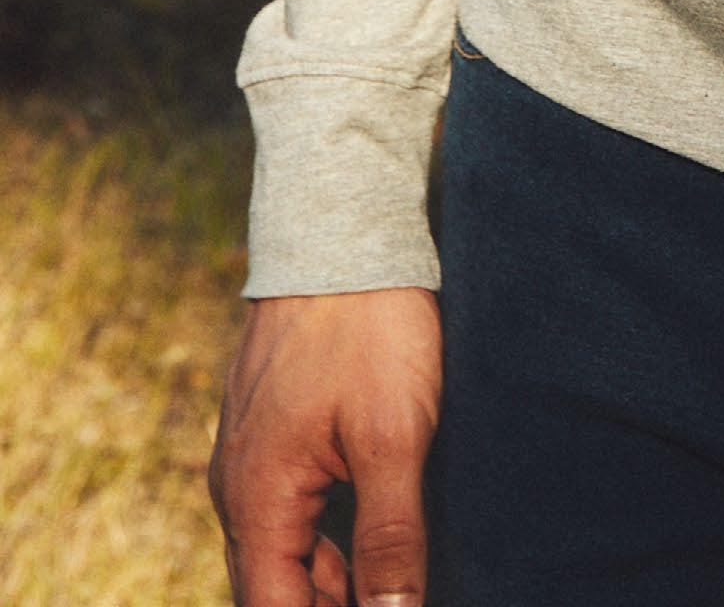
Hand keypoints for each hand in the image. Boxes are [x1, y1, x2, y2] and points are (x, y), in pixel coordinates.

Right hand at [208, 290, 442, 606]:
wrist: (344, 228)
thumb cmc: (369, 326)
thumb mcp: (394, 436)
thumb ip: (390, 536)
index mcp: (256, 502)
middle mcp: (240, 489)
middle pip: (281, 586)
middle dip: (339, 601)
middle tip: (408, 589)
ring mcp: (255, 456)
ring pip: (294, 544)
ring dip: (343, 565)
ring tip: (408, 561)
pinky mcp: (277, 428)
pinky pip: (298, 500)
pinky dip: (339, 522)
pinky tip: (389, 514)